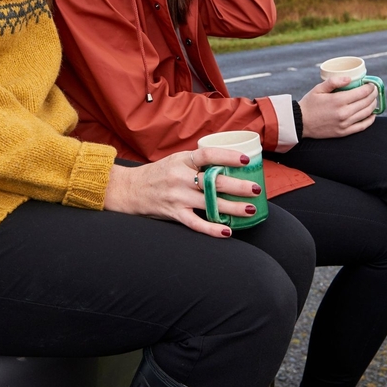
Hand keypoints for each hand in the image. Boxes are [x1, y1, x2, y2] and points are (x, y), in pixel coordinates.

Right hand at [103, 148, 260, 237]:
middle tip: (256, 189)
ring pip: (209, 203)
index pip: (207, 155)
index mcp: (182, 160)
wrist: (130, 189)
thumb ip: (198, 162)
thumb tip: (229, 163)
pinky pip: (195, 223)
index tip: (245, 160)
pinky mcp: (173, 213)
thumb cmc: (158, 173)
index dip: (227, 156)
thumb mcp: (176, 160)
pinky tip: (227, 231)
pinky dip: (211, 228)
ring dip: (232, 208)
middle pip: (213, 182)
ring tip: (250, 209)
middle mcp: (179, 177)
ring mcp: (176, 196)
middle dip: (237, 186)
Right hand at [298, 77, 376, 138]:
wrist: (300, 122)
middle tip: (374, 90)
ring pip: (366, 113)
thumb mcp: (318, 89)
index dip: (369, 87)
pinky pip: (362, 126)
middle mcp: (343, 113)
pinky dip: (370, 120)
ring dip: (373, 105)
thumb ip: (333, 82)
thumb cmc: (309, 104)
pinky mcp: (344, 132)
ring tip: (373, 100)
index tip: (371, 84)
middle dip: (373, 95)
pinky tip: (372, 114)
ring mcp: (345, 124)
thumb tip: (349, 78)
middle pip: (366, 102)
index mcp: (338, 100)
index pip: (361, 93)